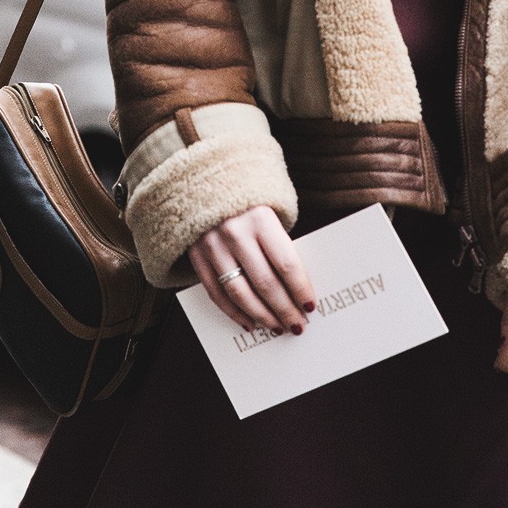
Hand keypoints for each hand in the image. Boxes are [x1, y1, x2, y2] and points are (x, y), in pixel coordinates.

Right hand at [188, 205, 315, 335]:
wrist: (204, 180)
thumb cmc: (248, 199)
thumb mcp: (270, 210)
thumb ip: (280, 243)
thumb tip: (296, 285)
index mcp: (260, 219)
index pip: (286, 264)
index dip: (300, 289)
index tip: (311, 306)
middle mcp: (235, 233)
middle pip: (265, 283)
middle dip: (284, 309)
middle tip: (297, 324)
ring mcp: (213, 246)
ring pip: (240, 293)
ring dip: (261, 316)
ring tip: (276, 327)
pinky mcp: (197, 256)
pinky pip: (216, 293)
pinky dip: (234, 312)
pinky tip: (249, 322)